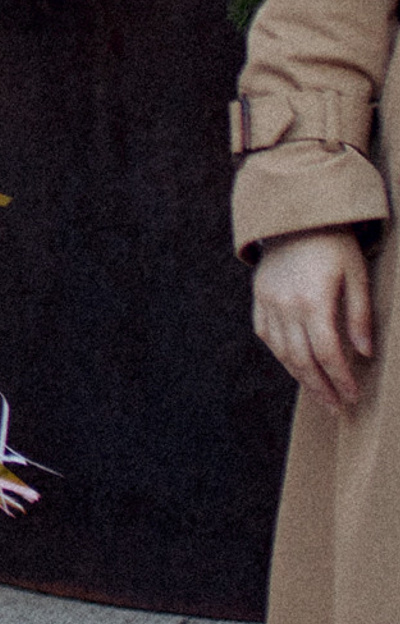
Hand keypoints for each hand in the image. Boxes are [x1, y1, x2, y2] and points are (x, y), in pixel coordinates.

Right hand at [253, 226, 373, 410]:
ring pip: (281, 350)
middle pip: (301, 358)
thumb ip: (360, 316)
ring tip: (319, 393)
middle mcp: (285, 304)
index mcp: (312, 300)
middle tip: (336, 407)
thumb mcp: (357, 276)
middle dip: (320, 387)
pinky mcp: (259, 296)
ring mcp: (268, 301)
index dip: (340, 378)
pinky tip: (294, 364)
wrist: (295, 216)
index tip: (353, 397)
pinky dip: (280, 353)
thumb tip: (364, 354)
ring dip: (300, 376)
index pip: (326, 352)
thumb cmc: (334, 244)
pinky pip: (266, 334)